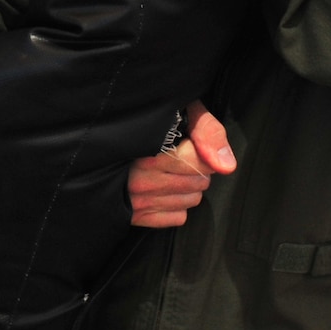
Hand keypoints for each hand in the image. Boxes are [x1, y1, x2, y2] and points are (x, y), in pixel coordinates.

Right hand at [127, 102, 235, 227]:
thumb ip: (206, 132)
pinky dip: (176, 204)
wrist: (104, 143)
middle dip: (196, 169)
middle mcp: (143, 180)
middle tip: (178, 157)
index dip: (204, 151)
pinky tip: (164, 188)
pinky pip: (179, 217)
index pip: (202, 164)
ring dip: (187, 187)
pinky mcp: (139, 217)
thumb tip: (226, 166)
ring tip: (170, 171)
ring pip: (192, 200)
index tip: (191, 143)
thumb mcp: (178, 112)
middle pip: (200, 183)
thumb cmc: (142, 125)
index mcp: (151, 153)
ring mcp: (140, 201)